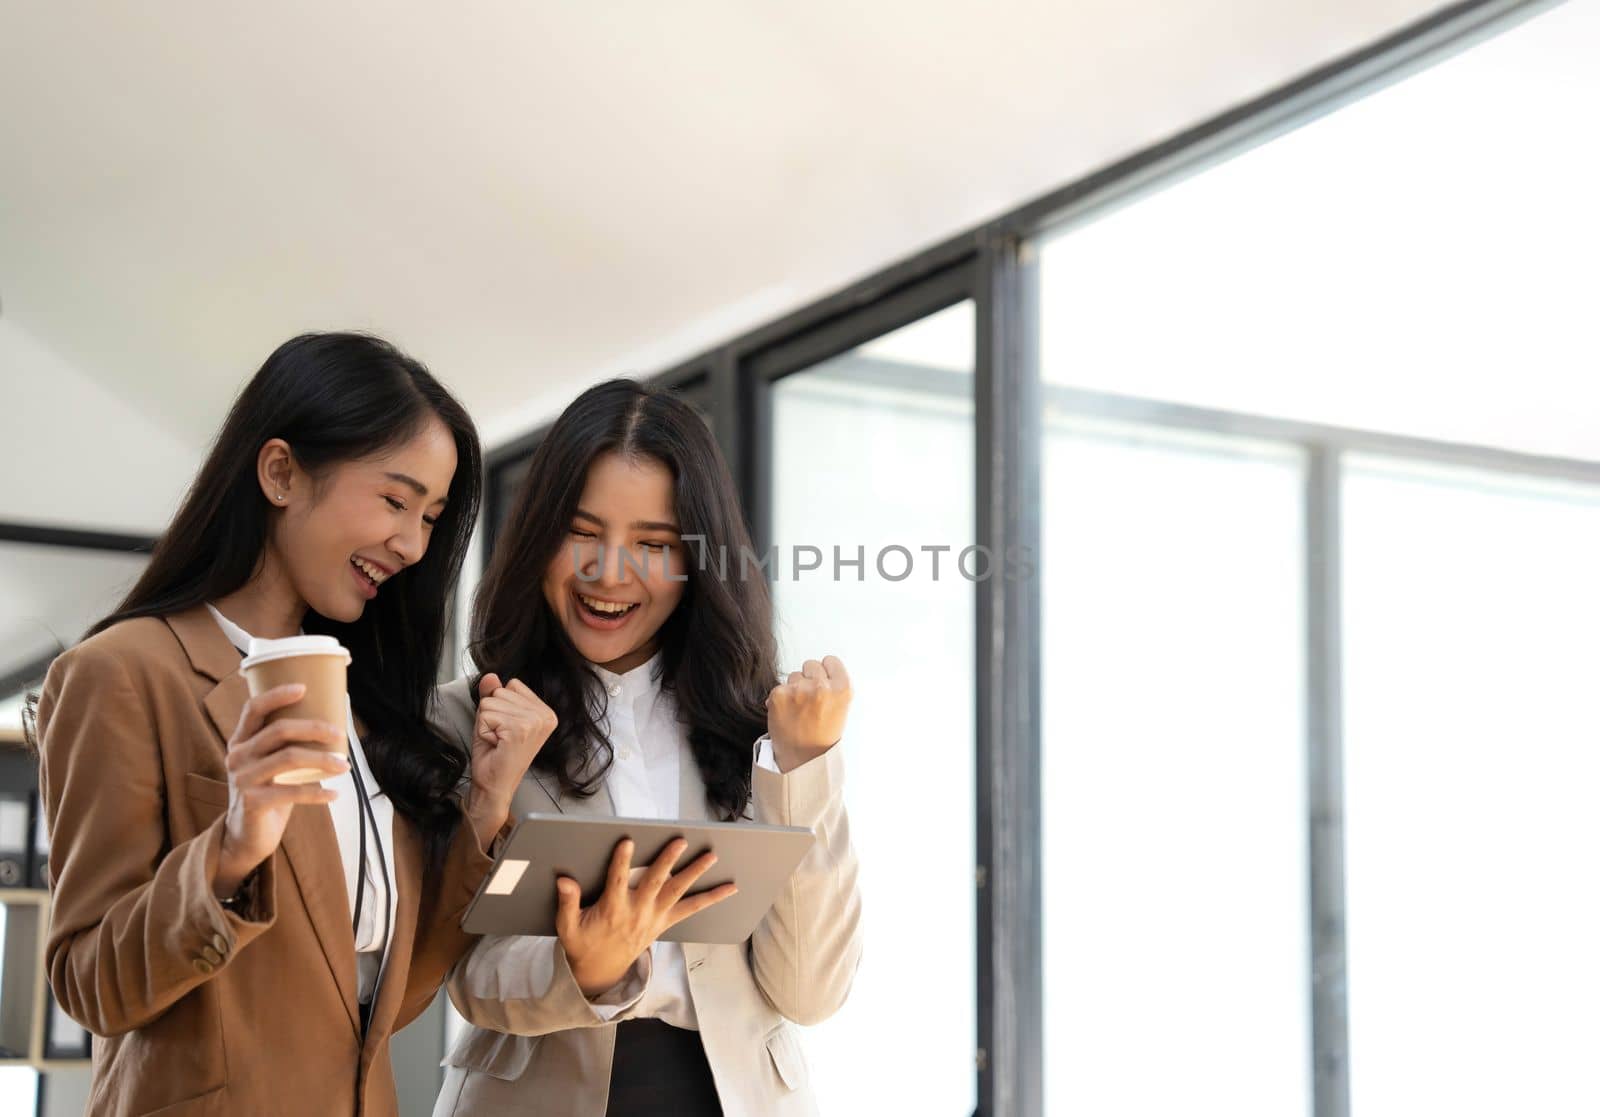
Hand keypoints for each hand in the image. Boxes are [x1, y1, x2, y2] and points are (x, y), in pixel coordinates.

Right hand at [215, 684, 347, 897]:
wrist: (247, 835)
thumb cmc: (268, 791)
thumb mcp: (271, 764)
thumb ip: (287, 745)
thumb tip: (333, 722)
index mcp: (240, 741)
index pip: (253, 709)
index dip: (277, 695)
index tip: (304, 688)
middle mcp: (237, 756)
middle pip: (279, 730)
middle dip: (315, 728)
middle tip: (340, 735)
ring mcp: (242, 779)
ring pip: (289, 758)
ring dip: (323, 760)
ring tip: (345, 766)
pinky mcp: (252, 802)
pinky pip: (292, 792)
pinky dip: (318, 793)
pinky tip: (335, 793)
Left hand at [466, 673, 557, 848]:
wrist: (494, 786)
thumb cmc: (496, 756)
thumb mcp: (494, 718)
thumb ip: (494, 695)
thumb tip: (491, 676)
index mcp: (545, 712)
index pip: (512, 685)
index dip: (501, 705)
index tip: (506, 729)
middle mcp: (545, 715)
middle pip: (500, 691)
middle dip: (492, 713)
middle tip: (500, 737)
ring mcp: (534, 721)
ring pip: (491, 701)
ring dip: (487, 723)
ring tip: (498, 741)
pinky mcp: (520, 729)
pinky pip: (486, 713)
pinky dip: (484, 730)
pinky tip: (496, 745)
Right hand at [555, 838, 737, 997]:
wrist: (600, 972)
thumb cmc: (583, 943)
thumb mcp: (567, 927)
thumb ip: (567, 903)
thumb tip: (564, 881)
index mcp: (612, 910)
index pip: (617, 881)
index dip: (621, 861)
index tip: (626, 841)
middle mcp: (637, 912)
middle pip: (655, 882)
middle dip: (668, 861)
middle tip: (680, 841)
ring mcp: (654, 918)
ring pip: (678, 892)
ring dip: (695, 873)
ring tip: (711, 857)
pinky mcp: (664, 922)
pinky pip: (691, 910)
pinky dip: (711, 898)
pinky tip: (730, 888)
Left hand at [766, 655, 850, 772]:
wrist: (803, 760)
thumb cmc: (823, 737)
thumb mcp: (841, 709)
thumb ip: (834, 686)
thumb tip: (822, 668)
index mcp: (842, 689)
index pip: (831, 661)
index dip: (826, 672)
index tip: (823, 683)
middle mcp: (821, 687)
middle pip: (811, 665)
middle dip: (809, 678)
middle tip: (809, 700)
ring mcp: (799, 690)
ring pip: (794, 675)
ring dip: (794, 688)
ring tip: (799, 710)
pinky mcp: (779, 695)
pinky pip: (779, 687)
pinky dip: (780, 698)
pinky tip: (787, 713)